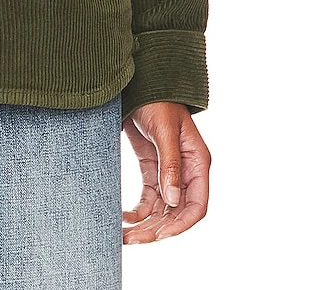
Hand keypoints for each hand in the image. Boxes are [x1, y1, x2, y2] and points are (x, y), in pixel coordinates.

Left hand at [121, 101, 210, 243]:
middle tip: (132, 239)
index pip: (196, 206)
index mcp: (198, 163)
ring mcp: (169, 172)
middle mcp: (186, 172)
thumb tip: (172, 201)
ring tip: (124, 236)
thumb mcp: (165, 131)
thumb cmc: (158, 100)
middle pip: (176, 212)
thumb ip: (170, 165)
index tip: (158, 235)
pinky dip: (138, 211)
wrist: (140, 82)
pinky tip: (123, 217)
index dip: (180, 224)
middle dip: (156, 229)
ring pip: (161, 210)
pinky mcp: (152, 169)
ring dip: (145, 225)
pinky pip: (149, 199)